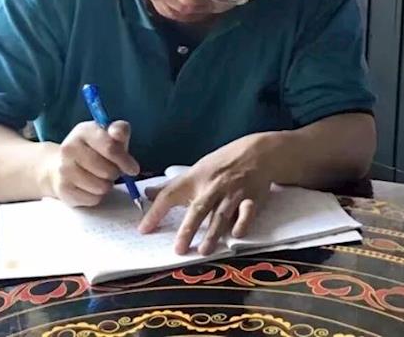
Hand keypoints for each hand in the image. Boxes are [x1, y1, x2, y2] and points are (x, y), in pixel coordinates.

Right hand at [41, 120, 139, 206]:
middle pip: (107, 170)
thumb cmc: (94, 149)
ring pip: (101, 187)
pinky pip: (93, 199)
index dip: (125, 160)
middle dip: (115, 173)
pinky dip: (97, 195)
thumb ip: (119, 131)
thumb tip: (119, 133)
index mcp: (84, 131)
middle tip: (113, 170)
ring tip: (101, 177)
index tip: (133, 169)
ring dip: (106, 185)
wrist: (61, 164)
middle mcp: (69, 149)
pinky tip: (91, 186)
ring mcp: (63, 169)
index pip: (110, 148)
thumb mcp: (109, 135)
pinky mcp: (63, 189)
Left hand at [138, 135, 274, 254]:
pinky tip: (235, 234)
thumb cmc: (223, 163)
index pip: (171, 194)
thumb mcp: (197, 169)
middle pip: (199, 208)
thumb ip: (173, 186)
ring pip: (222, 215)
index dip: (156, 211)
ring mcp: (233, 192)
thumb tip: (146, 194)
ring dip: (213, 234)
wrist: (258, 152)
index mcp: (196, 178)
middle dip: (189, 229)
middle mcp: (213, 186)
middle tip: (179, 249)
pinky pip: (247, 212)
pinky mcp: (252, 198)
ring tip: (204, 251)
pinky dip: (242, 223)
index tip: (144, 229)